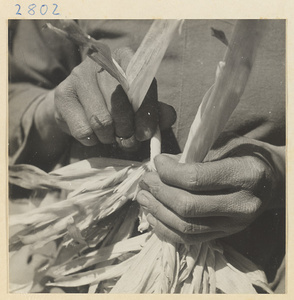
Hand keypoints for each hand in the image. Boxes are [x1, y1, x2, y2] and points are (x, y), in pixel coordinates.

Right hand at [53, 48, 175, 149]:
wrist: (77, 106)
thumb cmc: (114, 105)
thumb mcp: (137, 106)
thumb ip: (154, 110)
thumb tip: (170, 117)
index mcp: (125, 59)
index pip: (141, 84)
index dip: (146, 112)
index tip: (145, 134)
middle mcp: (101, 63)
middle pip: (119, 105)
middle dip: (127, 131)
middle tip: (128, 140)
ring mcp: (78, 76)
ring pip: (101, 121)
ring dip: (110, 137)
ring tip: (111, 135)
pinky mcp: (63, 95)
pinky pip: (83, 130)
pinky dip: (93, 140)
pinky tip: (94, 135)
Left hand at [137, 133, 284, 244]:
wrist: (271, 178)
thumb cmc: (245, 154)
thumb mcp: (223, 143)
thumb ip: (193, 154)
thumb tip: (161, 166)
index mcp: (245, 175)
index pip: (195, 178)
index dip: (168, 171)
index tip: (157, 162)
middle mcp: (241, 205)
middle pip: (187, 205)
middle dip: (158, 192)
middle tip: (145, 180)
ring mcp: (233, 225)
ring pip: (185, 227)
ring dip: (157, 212)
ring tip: (142, 197)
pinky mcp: (224, 235)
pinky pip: (189, 239)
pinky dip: (165, 229)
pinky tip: (152, 215)